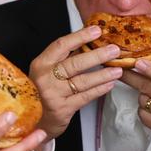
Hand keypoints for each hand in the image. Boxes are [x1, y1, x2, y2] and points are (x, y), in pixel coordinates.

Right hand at [29, 25, 122, 139]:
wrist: (32, 119)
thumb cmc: (41, 92)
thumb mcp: (45, 72)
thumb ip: (63, 58)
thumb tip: (87, 42)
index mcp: (40, 64)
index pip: (61, 45)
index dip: (80, 37)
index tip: (96, 30)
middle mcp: (45, 77)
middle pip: (74, 63)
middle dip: (97, 55)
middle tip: (114, 50)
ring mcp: (53, 94)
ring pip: (82, 81)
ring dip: (102, 74)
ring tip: (117, 69)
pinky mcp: (62, 109)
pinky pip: (85, 97)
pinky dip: (99, 90)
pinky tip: (109, 84)